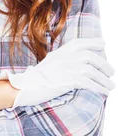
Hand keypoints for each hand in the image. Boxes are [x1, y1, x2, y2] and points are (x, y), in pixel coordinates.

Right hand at [0, 37, 114, 107]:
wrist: (24, 86)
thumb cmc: (35, 79)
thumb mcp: (49, 63)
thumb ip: (62, 60)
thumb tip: (77, 63)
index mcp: (60, 51)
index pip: (81, 43)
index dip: (94, 43)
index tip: (104, 45)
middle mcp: (65, 57)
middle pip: (90, 57)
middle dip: (104, 65)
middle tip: (112, 73)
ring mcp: (66, 68)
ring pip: (92, 70)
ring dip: (104, 79)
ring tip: (111, 86)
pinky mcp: (67, 80)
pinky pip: (88, 83)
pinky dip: (99, 87)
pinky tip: (104, 92)